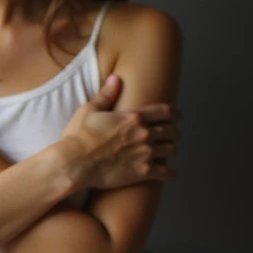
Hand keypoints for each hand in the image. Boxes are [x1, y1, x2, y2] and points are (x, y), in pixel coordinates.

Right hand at [60, 76, 180, 189]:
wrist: (75, 163)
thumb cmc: (79, 136)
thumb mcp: (89, 110)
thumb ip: (106, 95)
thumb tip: (116, 79)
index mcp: (134, 116)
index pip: (164, 111)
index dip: (174, 114)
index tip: (178, 116)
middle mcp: (144, 133)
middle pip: (171, 131)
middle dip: (174, 132)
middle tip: (172, 134)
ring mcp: (145, 153)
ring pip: (170, 150)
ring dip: (170, 149)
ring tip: (168, 150)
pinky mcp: (142, 172)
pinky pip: (165, 172)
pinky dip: (169, 173)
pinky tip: (170, 173)